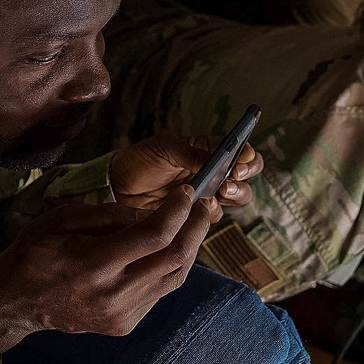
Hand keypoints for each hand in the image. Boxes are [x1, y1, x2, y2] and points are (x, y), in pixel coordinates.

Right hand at [0, 185, 209, 362]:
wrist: (17, 301)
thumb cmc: (35, 252)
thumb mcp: (62, 219)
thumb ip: (109, 214)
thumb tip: (150, 212)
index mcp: (94, 264)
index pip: (153, 236)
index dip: (177, 211)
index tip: (188, 193)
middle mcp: (113, 294)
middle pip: (174, 259)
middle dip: (195, 228)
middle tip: (203, 206)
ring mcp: (121, 315)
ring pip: (174, 279)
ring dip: (189, 248)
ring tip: (193, 224)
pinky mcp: (125, 325)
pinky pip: (159, 292)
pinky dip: (168, 268)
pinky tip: (165, 250)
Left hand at [110, 132, 262, 219]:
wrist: (118, 187)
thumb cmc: (140, 160)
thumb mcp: (164, 148)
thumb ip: (192, 153)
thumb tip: (219, 156)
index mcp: (206, 149)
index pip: (238, 150)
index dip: (246, 154)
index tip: (240, 159)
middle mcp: (211, 171)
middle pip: (245, 175)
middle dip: (243, 178)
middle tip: (229, 182)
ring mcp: (205, 193)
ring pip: (235, 197)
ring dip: (233, 195)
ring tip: (217, 193)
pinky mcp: (194, 213)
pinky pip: (212, 215)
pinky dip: (209, 212)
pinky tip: (197, 207)